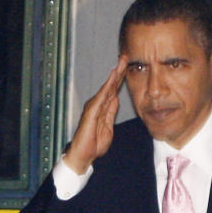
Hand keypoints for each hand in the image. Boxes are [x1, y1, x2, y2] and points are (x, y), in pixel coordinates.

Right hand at [62, 55, 127, 173]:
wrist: (83, 155)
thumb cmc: (94, 144)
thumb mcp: (108, 127)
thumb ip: (111, 113)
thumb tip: (115, 99)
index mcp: (102, 108)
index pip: (113, 91)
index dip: (120, 79)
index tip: (128, 67)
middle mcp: (97, 104)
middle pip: (110, 85)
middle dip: (118, 71)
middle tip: (126, 57)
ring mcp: (94, 107)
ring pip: (106, 87)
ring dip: (114, 75)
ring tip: (122, 62)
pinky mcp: (91, 111)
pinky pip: (101, 96)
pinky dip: (107, 86)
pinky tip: (113, 77)